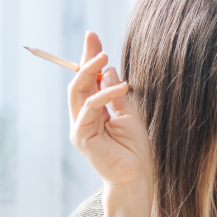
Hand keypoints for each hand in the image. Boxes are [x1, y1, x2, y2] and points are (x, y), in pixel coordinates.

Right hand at [68, 31, 153, 216]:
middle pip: (79, 82)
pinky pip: (90, 107)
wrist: (137, 177)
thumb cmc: (135, 150)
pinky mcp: (81, 136)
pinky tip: (121, 86)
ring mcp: (80, 126)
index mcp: (94, 112)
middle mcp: (83, 118)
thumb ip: (118, 95)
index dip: (89, 60)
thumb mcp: (130, 115)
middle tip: (93, 38)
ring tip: (104, 57)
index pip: (88, 81)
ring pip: (78, 91)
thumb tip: (111, 70)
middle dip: (85, 59)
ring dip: (90, 71)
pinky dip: (105, 94)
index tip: (94, 38)